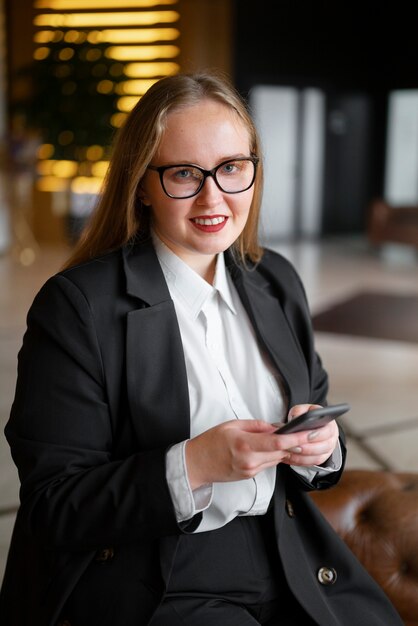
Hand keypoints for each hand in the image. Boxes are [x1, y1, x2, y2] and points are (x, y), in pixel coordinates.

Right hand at [185, 412, 337, 489]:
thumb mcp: (232, 425)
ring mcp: (251, 470)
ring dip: (285, 449)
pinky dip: (273, 455)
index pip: (278, 443)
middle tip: (307, 432)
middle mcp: (250, 460)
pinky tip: (273, 448)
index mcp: (245, 444)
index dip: (297, 438)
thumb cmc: (211, 442)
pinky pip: (268, 464)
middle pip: (282, 452)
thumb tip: (276, 427)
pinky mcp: (250, 476)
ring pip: (277, 459)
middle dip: (296, 443)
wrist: (197, 464)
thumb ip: (257, 426)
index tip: (309, 432)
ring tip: (292, 438)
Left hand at [279, 403, 339, 467]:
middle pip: (323, 447)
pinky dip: (300, 461)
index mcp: (330, 424)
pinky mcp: (321, 458)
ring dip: (302, 456)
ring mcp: (328, 450)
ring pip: (318, 457)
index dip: (317, 434)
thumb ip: (299, 411)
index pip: (327, 431)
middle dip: (307, 448)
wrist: (310, 426)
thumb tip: (295, 418)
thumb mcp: (303, 410)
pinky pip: (312, 463)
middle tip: (293, 446)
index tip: (305, 436)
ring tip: (289, 451)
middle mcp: (332, 438)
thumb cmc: (307, 418)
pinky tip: (290, 457)